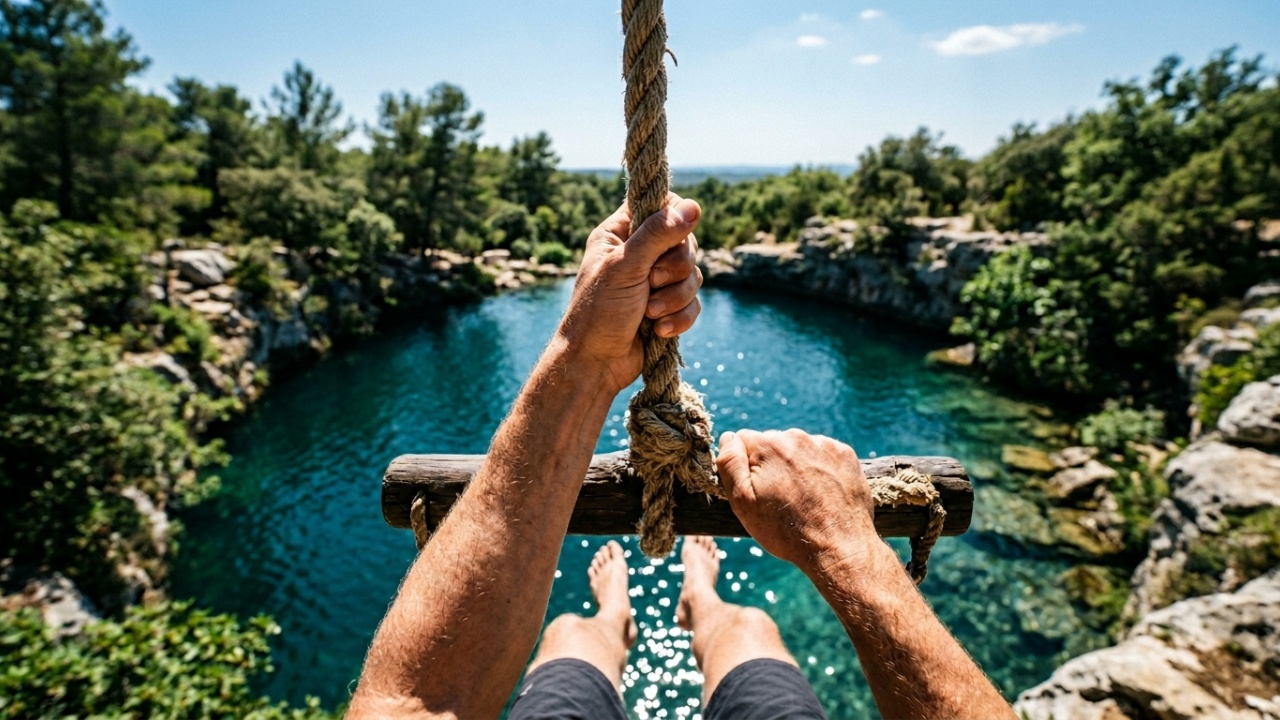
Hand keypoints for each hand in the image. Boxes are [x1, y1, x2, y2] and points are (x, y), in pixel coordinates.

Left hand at [556, 194, 703, 393]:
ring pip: (693, 276)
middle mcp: (640, 253)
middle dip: (674, 270)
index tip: (670, 239)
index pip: (662, 205)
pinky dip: (679, 317)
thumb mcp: (626, 267)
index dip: (673, 220)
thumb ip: (658, 234)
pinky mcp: (668, 307)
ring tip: (649, 312)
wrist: (595, 363)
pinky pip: (693, 303)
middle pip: (686, 243)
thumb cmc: (599, 312)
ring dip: (674, 298)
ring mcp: (655, 281)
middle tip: (650, 283)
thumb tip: (694, 206)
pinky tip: (658, 330)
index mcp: (621, 233)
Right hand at [717, 429, 878, 570]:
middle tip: (780, 498)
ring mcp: (824, 445)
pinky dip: (819, 468)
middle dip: (771, 464)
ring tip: (803, 498)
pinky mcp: (845, 454)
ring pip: (798, 448)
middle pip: (772, 443)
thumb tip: (728, 437)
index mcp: (769, 445)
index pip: (743, 440)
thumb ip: (730, 464)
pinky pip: (822, 454)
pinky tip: (821, 493)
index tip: (757, 489)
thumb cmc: (786, 531)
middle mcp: (797, 437)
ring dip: (796, 466)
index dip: (745, 466)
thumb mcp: (743, 503)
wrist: (839, 548)